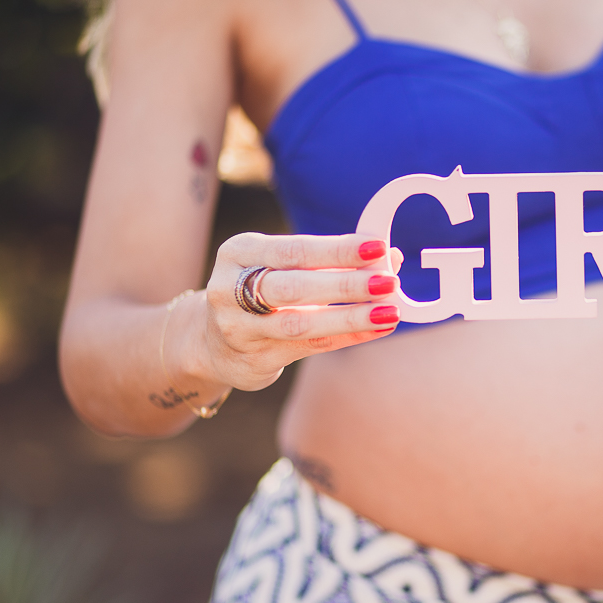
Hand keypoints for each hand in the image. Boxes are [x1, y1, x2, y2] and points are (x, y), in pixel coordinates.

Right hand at [198, 233, 403, 390]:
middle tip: (388, 281)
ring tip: (389, 311)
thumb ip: (332, 261)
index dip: (338, 249)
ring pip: (301, 322)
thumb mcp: (284, 267)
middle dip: (346, 284)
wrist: (211, 341)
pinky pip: (310, 346)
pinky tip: (377, 329)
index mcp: (241, 252)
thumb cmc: (262, 292)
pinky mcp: (254, 357)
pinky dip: (348, 336)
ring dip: (351, 317)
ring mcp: (239, 326)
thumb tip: (391, 255)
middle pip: (295, 286)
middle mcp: (231, 288)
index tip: (377, 246)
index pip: (295, 248)